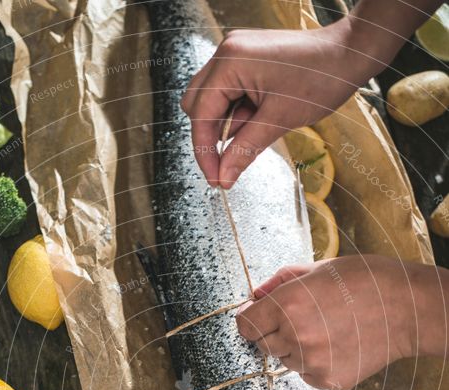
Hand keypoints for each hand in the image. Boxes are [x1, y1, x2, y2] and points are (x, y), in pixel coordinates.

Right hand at [181, 21, 370, 187]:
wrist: (349, 54)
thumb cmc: (321, 77)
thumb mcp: (279, 120)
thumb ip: (245, 149)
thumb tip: (224, 176)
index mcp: (231, 62)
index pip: (201, 114)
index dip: (205, 152)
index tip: (215, 179)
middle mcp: (228, 53)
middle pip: (197, 105)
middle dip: (210, 137)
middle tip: (227, 166)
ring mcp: (237, 54)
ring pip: (212, 101)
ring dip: (227, 125)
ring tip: (258, 132)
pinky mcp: (248, 61)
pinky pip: (230, 93)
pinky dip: (239, 114)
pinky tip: (259, 120)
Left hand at [236, 256, 448, 389]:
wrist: (408, 309)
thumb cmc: (366, 281)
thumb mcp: (320, 269)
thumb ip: (281, 282)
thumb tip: (255, 296)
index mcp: (288, 304)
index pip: (245, 325)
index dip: (249, 319)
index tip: (256, 316)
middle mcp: (295, 336)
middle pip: (262, 345)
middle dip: (274, 332)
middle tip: (303, 318)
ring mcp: (312, 362)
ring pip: (286, 360)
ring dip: (296, 348)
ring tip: (327, 329)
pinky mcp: (329, 380)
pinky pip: (307, 375)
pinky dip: (315, 364)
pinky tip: (338, 345)